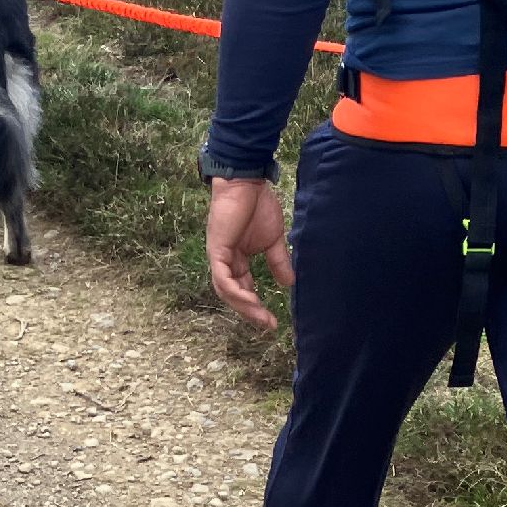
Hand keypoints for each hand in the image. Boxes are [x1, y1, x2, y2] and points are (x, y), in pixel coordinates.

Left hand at [205, 177, 293, 331]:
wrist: (247, 181)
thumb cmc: (258, 205)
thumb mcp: (273, 240)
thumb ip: (278, 261)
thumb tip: (289, 283)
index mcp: (237, 259)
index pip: (243, 288)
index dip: (255, 305)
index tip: (272, 320)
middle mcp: (225, 261)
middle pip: (232, 294)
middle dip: (250, 311)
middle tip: (267, 325)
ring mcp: (218, 256)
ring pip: (226, 291)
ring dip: (244, 306)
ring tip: (261, 318)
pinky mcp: (217, 250)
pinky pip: (223, 278)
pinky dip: (236, 292)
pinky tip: (252, 301)